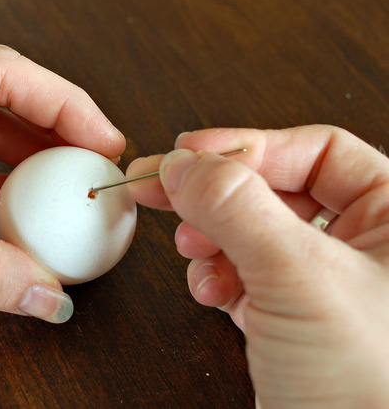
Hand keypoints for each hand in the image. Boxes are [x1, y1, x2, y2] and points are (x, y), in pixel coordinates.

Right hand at [126, 125, 388, 407]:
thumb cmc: (372, 392)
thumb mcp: (300, 280)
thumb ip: (238, 209)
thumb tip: (184, 164)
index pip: (316, 151)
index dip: (248, 146)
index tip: (188, 152)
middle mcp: (366, 246)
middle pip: (275, 188)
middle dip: (218, 194)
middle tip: (163, 187)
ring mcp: (325, 283)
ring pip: (252, 231)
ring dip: (212, 237)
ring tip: (192, 250)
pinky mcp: (292, 316)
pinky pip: (244, 272)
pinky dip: (217, 274)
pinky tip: (209, 289)